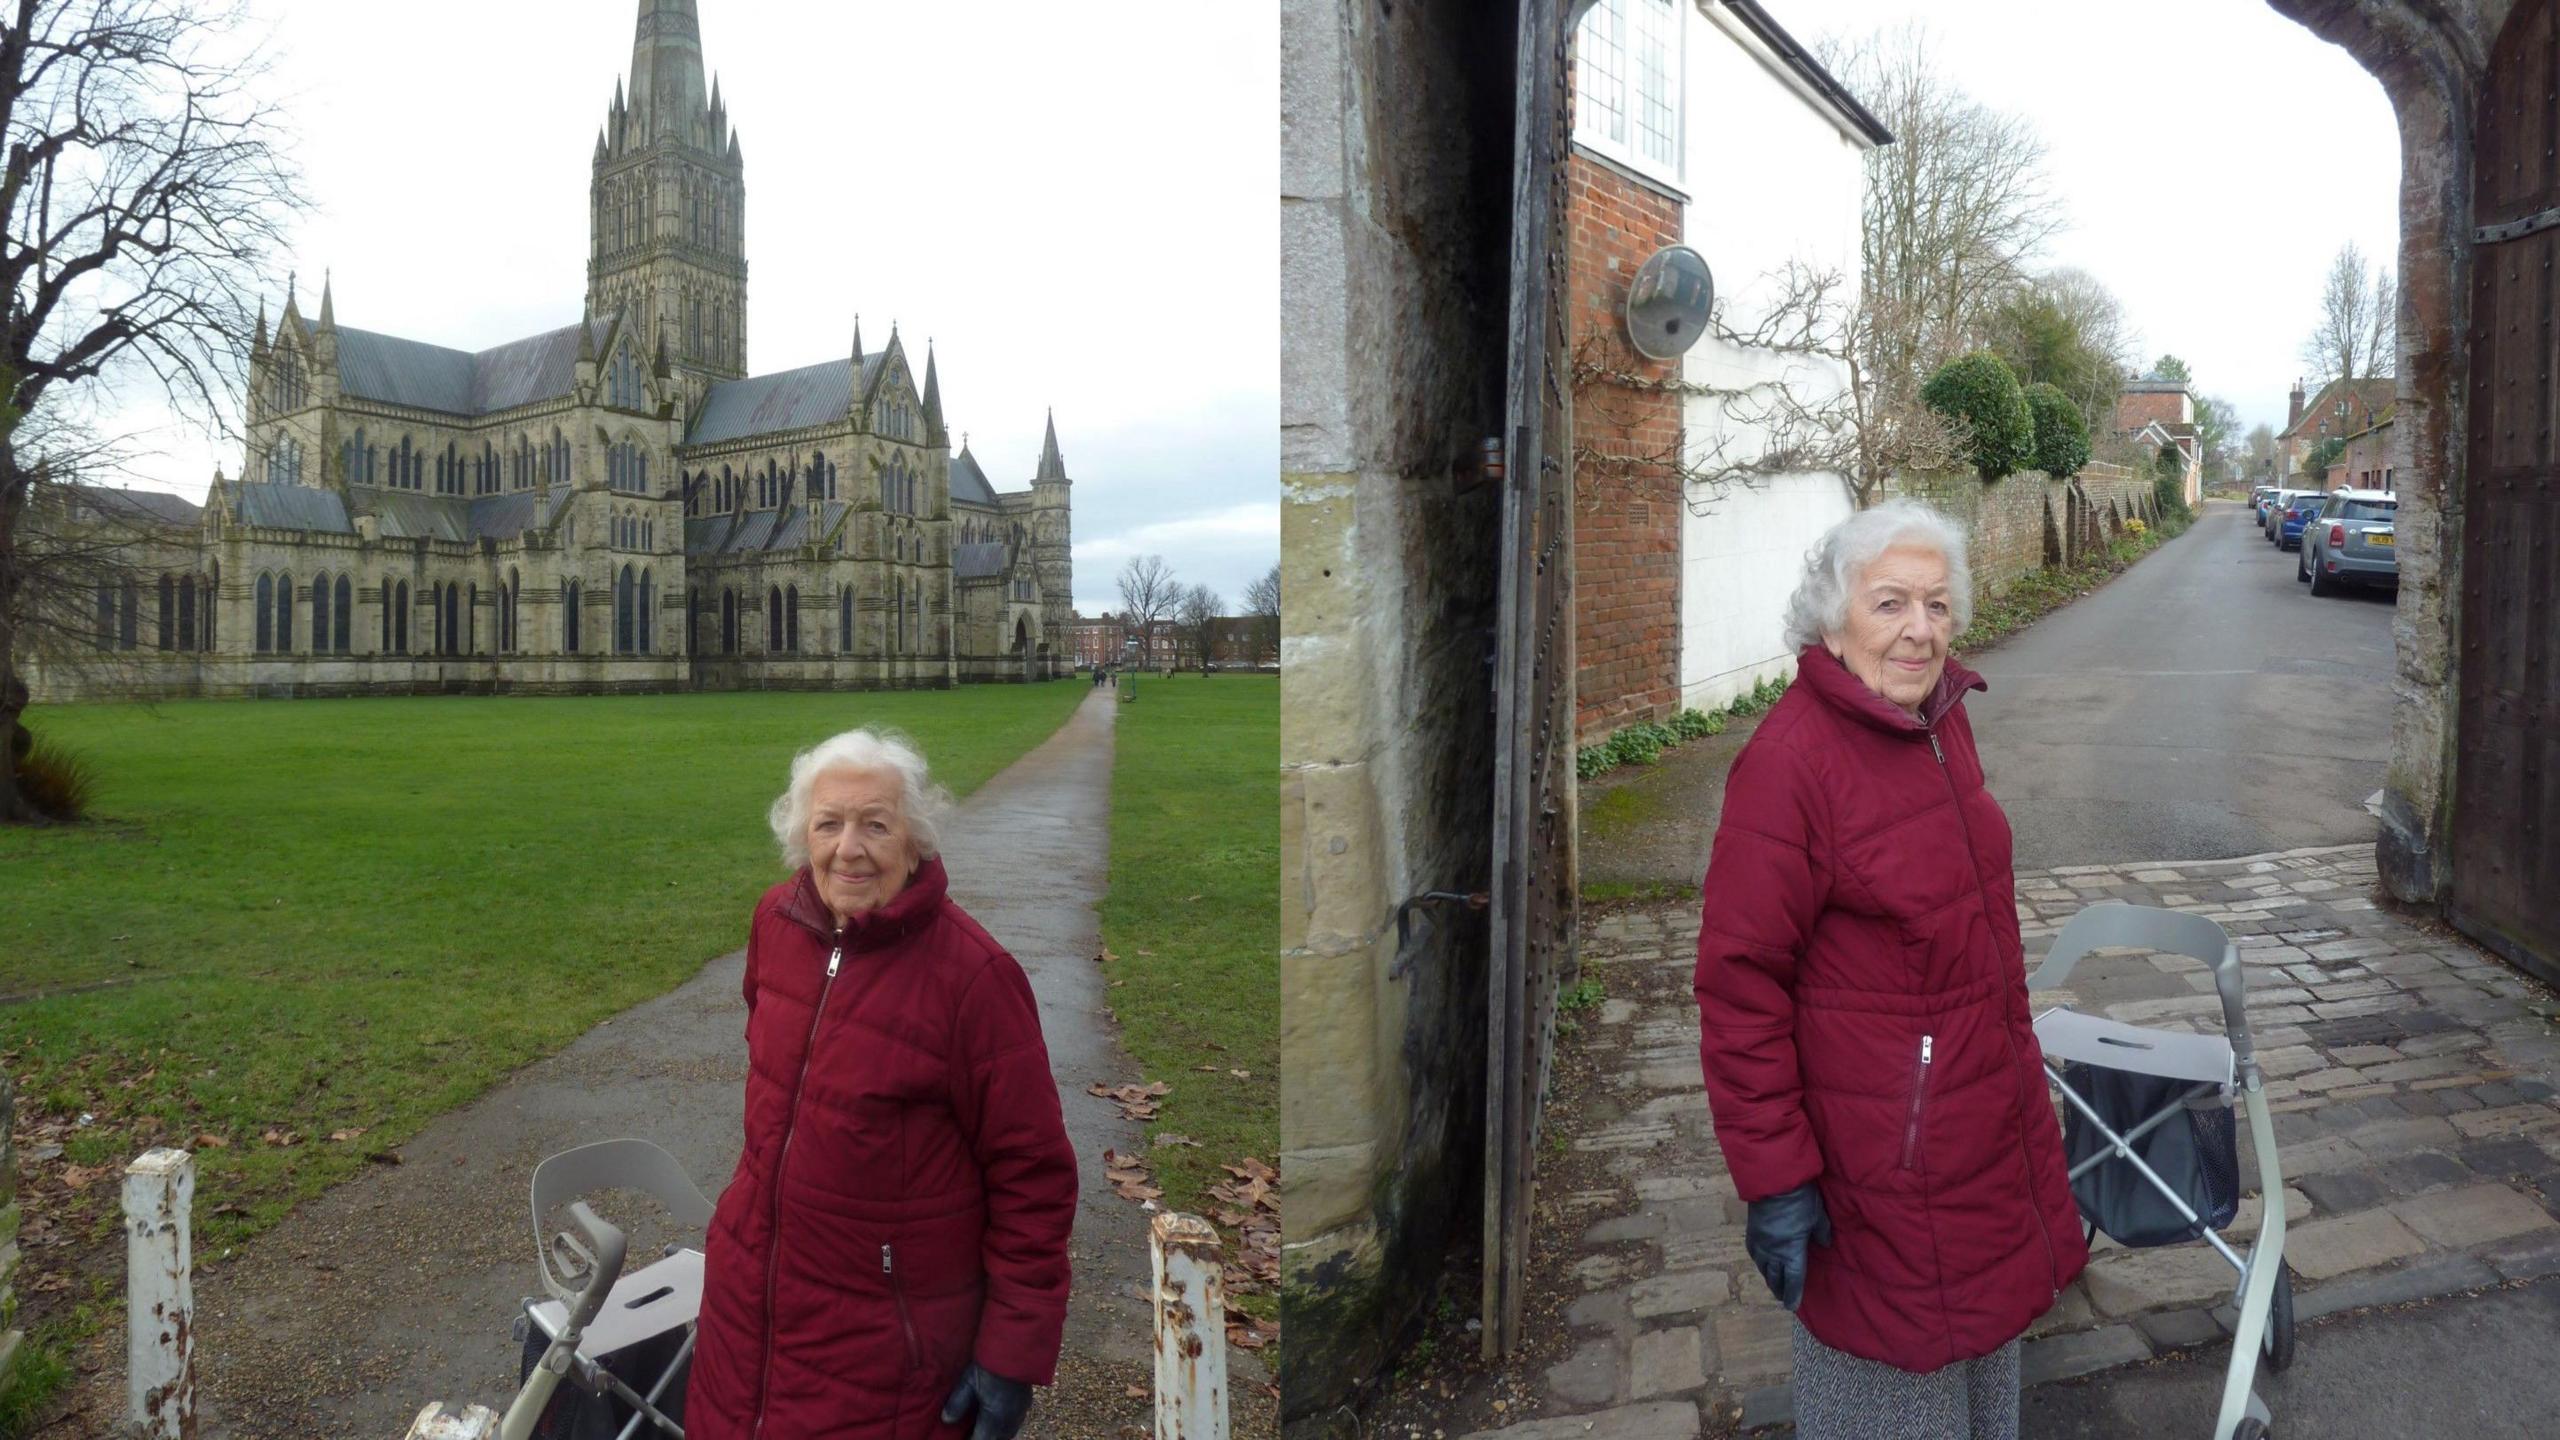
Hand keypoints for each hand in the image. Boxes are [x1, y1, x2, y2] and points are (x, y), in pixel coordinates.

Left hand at [940, 1362, 1031, 1439]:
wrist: (1016, 1348)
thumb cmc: (990, 1365)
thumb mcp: (968, 1382)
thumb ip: (956, 1404)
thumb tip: (946, 1420)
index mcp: (994, 1420)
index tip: (960, 1437)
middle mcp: (1009, 1421)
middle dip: (982, 1438)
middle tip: (969, 1432)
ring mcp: (1020, 1414)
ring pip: (1006, 1435)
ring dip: (994, 1434)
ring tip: (981, 1427)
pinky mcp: (1026, 1405)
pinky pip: (1014, 1424)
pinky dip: (1003, 1427)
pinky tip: (995, 1417)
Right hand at [1743, 1181, 1832, 1310]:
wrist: (1773, 1181)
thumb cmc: (1800, 1200)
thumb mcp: (1817, 1216)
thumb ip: (1822, 1233)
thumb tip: (1824, 1244)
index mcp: (1791, 1252)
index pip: (1793, 1280)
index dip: (1794, 1294)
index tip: (1792, 1306)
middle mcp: (1773, 1253)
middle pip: (1775, 1278)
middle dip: (1780, 1290)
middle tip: (1784, 1298)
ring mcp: (1759, 1244)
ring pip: (1763, 1269)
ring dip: (1770, 1279)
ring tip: (1774, 1284)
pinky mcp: (1751, 1234)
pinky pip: (1755, 1256)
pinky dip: (1760, 1265)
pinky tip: (1763, 1264)